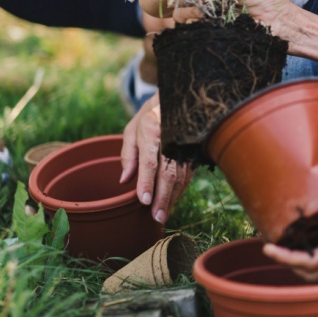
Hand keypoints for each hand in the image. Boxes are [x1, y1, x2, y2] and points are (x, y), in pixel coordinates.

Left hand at [120, 94, 192, 223]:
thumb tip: (124, 180)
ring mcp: (185, 145)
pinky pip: (188, 174)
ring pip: (182, 176)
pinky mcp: (194, 151)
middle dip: (163, 197)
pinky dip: (181, 190)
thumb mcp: (132, 129)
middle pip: (169, 172)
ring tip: (164, 214)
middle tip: (157, 217)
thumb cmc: (150, 116)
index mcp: (152, 130)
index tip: (144, 201)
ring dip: (173, 198)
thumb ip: (128, 154)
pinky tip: (173, 201)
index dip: (147, 182)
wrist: (178, 99)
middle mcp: (171, 138)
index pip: (150, 161)